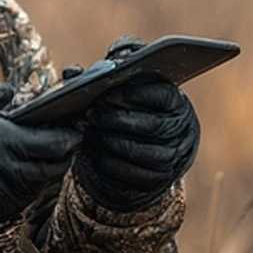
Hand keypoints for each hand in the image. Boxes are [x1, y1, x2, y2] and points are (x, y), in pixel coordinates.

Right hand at [0, 85, 81, 233]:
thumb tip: (8, 89)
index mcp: (12, 141)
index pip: (58, 142)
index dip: (70, 137)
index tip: (73, 132)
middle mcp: (18, 168)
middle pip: (57, 165)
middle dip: (65, 156)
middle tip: (65, 147)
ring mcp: (12, 192)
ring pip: (44, 182)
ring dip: (48, 171)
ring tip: (43, 160)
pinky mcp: (4, 210)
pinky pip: (27, 198)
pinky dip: (30, 187)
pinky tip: (22, 177)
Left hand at [77, 79, 199, 211]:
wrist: (155, 144)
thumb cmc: (135, 108)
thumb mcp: (126, 89)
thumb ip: (103, 77)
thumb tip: (72, 73)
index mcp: (176, 103)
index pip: (162, 95)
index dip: (133, 94)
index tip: (106, 94)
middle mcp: (180, 130)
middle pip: (150, 125)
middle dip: (116, 119)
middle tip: (91, 114)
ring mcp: (171, 156)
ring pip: (139, 151)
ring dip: (110, 141)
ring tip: (89, 132)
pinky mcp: (158, 179)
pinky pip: (132, 173)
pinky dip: (109, 162)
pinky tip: (94, 151)